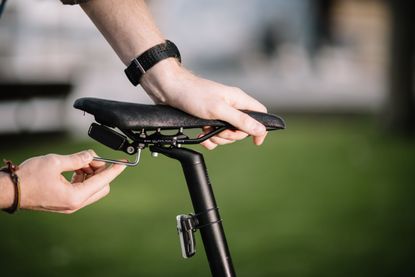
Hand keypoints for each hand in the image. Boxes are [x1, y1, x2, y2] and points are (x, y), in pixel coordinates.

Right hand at [16, 150, 124, 213]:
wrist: (9, 190)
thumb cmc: (28, 178)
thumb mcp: (55, 162)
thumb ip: (77, 158)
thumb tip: (91, 155)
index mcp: (75, 197)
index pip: (102, 181)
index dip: (114, 170)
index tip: (124, 163)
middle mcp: (75, 204)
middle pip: (101, 187)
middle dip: (100, 171)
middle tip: (91, 158)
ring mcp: (70, 204)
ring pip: (91, 188)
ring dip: (90, 173)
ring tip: (79, 162)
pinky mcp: (64, 202)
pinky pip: (82, 190)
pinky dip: (82, 178)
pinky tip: (74, 169)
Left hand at [141, 59, 267, 149]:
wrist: (168, 90)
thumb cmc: (193, 95)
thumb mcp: (218, 110)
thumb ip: (240, 120)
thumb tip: (260, 129)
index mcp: (238, 100)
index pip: (260, 114)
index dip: (260, 128)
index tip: (255, 142)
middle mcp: (231, 106)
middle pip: (242, 129)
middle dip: (230, 135)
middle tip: (218, 130)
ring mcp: (219, 113)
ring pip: (227, 134)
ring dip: (217, 138)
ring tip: (206, 130)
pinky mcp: (207, 120)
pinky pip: (214, 135)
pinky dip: (208, 138)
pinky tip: (200, 135)